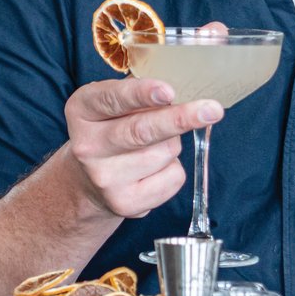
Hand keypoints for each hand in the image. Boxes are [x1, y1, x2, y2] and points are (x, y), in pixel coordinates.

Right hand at [63, 75, 222, 219]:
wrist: (88, 181)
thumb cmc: (110, 130)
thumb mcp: (112, 104)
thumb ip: (140, 94)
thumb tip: (185, 96)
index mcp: (82, 110)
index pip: (112, 99)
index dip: (142, 94)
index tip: (168, 92)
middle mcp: (87, 146)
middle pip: (142, 132)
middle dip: (179, 120)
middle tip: (212, 110)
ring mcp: (105, 178)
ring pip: (166, 152)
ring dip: (173, 143)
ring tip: (154, 145)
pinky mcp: (125, 204)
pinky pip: (173, 177)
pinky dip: (174, 168)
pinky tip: (154, 168)